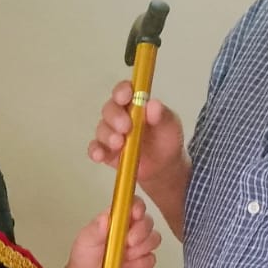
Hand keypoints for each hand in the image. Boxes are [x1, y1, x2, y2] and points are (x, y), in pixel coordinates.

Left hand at [53, 196, 160, 267]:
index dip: (138, 207)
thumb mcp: (86, 239)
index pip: (134, 204)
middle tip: (129, 241)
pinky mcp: (145, 262)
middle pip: (148, 221)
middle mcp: (132, 229)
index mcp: (119, 218)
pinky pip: (151, 259)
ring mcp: (141, 245)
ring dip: (141, 247)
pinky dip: (141, 263)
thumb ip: (97, 228)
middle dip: (141, 230)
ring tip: (125, 256)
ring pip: (154, 239)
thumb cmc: (86, 255)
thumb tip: (107, 217)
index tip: (135, 214)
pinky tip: (128, 266)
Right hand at [89, 81, 189, 238]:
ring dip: (105, 134)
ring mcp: (114, 136)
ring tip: (118, 144)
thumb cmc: (170, 148)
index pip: (125, 91)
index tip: (126, 96)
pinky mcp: (109, 155)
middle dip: (113, 117)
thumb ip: (163, 117)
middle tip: (125, 130)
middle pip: (109, 109)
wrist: (168, 176)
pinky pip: (96, 150)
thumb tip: (152, 105)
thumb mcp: (172, 131)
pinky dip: (96, 151)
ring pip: (101, 129)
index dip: (122, 91)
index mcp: (139, 107)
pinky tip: (101, 157)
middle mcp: (123, 118)